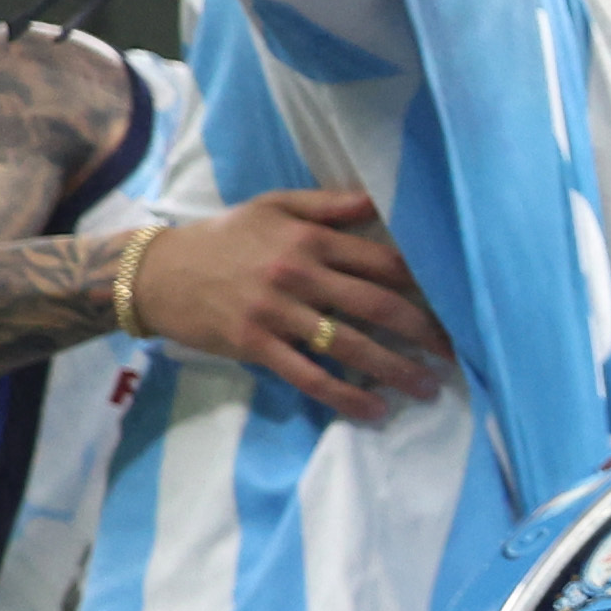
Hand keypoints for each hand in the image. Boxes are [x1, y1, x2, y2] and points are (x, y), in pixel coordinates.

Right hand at [129, 185, 444, 417]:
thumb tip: (380, 201)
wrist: (154, 272)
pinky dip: (345, 396)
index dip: (425, 285)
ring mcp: (277, 312)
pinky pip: (309, 376)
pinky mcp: (255, 345)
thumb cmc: (222, 238)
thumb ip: (328, 205)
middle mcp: (298, 274)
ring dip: (395, 370)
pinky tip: (374, 410)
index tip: (455, 305)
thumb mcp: (273, 206)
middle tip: (457, 354)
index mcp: (310, 239)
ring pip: (350, 345)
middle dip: (424, 332)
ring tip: (428, 388)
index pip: (383, 262)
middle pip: (377, 306)